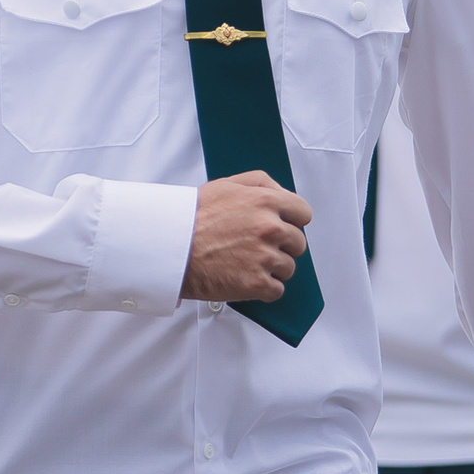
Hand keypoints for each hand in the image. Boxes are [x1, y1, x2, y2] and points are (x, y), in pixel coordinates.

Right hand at [179, 172, 311, 303]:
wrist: (170, 247)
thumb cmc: (193, 216)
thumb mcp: (227, 185)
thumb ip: (262, 183)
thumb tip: (284, 195)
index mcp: (266, 202)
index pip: (303, 213)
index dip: (291, 221)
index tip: (280, 227)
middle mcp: (270, 228)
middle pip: (297, 243)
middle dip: (281, 246)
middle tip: (255, 246)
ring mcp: (265, 257)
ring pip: (288, 268)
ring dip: (271, 268)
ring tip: (245, 262)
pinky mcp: (257, 283)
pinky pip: (276, 290)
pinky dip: (263, 288)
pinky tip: (244, 277)